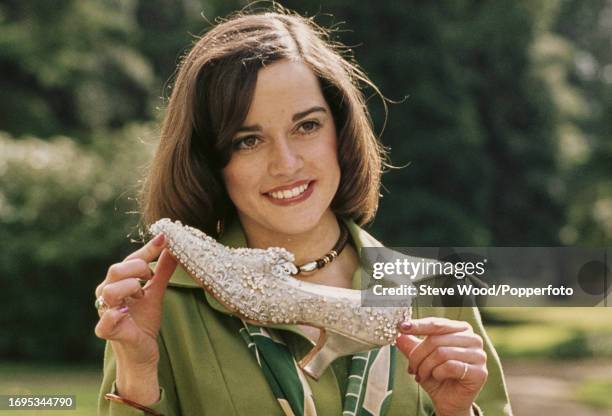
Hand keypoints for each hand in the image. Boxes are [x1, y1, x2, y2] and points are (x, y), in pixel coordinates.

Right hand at [94, 233, 176, 401]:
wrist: (142, 353)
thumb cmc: (143, 321)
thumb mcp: (155, 292)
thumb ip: (162, 271)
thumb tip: (173, 248)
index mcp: (116, 283)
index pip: (129, 260)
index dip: (147, 249)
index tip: (165, 239)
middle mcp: (106, 295)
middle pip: (115, 270)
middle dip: (138, 268)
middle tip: (151, 277)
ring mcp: (105, 313)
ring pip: (109, 290)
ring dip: (130, 287)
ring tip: (142, 295)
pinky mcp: (108, 332)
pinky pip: (106, 321)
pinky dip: (115, 314)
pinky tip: (126, 312)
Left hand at [396, 317, 487, 415]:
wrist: (448, 402)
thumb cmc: (437, 376)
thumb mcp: (421, 359)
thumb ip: (411, 345)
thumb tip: (399, 335)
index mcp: (461, 329)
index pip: (436, 324)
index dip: (418, 326)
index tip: (402, 327)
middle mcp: (473, 339)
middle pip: (436, 340)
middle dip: (418, 355)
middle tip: (411, 368)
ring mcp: (479, 355)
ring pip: (441, 353)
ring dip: (425, 367)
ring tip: (422, 375)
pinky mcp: (480, 372)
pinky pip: (450, 366)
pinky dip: (437, 373)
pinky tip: (437, 377)